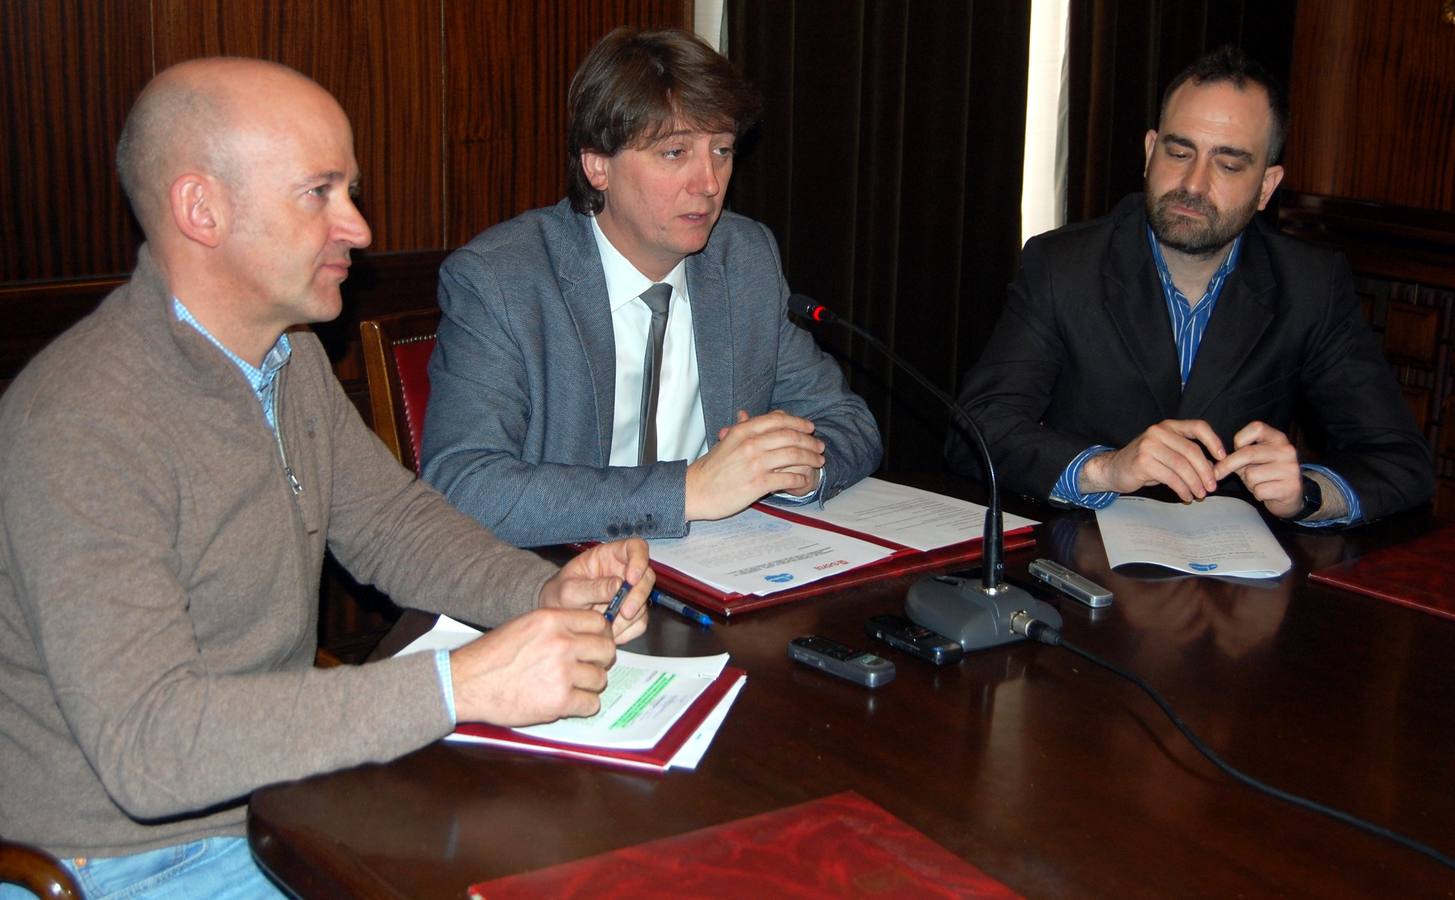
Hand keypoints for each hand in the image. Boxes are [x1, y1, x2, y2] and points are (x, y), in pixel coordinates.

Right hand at [448, 607, 616, 725]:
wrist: (468, 683)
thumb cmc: (492, 656)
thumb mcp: (525, 625)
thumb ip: (557, 627)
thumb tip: (587, 633)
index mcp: (553, 620)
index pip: (599, 622)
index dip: (600, 635)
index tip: (594, 644)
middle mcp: (562, 643)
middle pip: (606, 650)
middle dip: (599, 660)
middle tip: (586, 667)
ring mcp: (563, 672)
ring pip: (600, 679)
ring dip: (589, 685)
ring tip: (570, 686)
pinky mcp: (560, 701)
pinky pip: (591, 704)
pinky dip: (582, 706)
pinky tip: (566, 702)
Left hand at [541, 538, 652, 643]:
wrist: (555, 617)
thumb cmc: (559, 594)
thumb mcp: (569, 589)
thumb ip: (592, 587)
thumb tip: (618, 586)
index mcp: (609, 556)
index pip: (635, 548)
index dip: (639, 560)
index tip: (631, 579)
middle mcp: (623, 572)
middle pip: (646, 577)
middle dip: (638, 596)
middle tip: (624, 611)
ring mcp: (628, 594)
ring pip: (644, 603)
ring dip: (630, 617)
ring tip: (607, 625)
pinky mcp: (630, 613)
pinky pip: (640, 622)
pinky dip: (628, 630)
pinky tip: (610, 631)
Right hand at [687, 410, 824, 519]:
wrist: (695, 491)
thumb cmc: (710, 468)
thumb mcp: (724, 442)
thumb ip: (740, 428)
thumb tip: (746, 414)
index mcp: (743, 431)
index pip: (778, 420)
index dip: (798, 422)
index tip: (810, 427)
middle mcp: (751, 444)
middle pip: (790, 437)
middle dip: (809, 441)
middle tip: (820, 446)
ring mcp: (756, 464)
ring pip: (793, 456)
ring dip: (810, 458)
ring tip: (818, 462)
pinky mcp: (758, 484)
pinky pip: (787, 478)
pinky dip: (800, 478)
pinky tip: (804, 479)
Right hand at [1080, 419, 1225, 501]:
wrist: (1113, 469)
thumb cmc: (1144, 462)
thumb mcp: (1167, 453)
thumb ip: (1187, 456)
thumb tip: (1212, 470)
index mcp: (1168, 426)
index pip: (1198, 427)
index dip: (1214, 442)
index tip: (1222, 458)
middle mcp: (1159, 432)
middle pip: (1192, 451)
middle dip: (1205, 471)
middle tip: (1212, 487)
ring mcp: (1149, 445)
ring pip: (1182, 466)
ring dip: (1195, 483)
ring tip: (1200, 494)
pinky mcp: (1143, 462)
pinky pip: (1171, 477)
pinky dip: (1182, 489)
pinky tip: (1186, 496)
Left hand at [1212, 421, 1302, 517]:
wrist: (1290, 496)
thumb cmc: (1266, 474)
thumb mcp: (1254, 460)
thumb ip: (1239, 455)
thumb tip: (1215, 460)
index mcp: (1278, 438)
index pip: (1256, 428)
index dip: (1239, 439)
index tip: (1233, 449)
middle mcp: (1287, 450)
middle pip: (1248, 453)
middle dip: (1227, 465)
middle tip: (1216, 473)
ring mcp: (1291, 468)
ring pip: (1251, 475)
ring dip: (1248, 483)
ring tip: (1259, 483)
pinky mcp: (1291, 487)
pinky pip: (1260, 490)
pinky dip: (1257, 494)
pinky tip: (1267, 492)